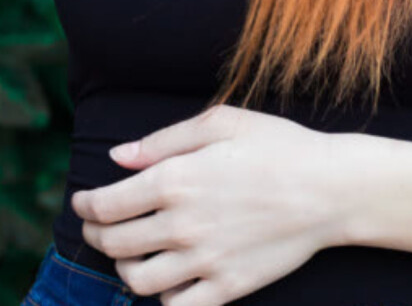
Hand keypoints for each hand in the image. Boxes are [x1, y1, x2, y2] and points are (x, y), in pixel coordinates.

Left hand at [69, 103, 341, 305]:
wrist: (329, 189)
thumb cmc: (276, 145)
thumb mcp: (220, 123)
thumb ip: (163, 141)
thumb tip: (118, 157)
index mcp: (177, 179)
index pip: (107, 203)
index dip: (86, 205)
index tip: (82, 201)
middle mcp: (183, 224)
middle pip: (115, 242)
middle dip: (96, 234)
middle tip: (97, 226)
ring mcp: (204, 261)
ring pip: (137, 281)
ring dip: (124, 267)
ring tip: (129, 253)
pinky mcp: (227, 288)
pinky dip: (161, 298)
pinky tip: (166, 279)